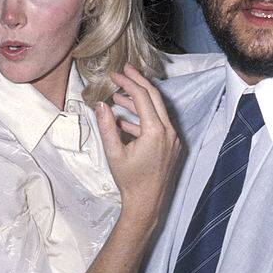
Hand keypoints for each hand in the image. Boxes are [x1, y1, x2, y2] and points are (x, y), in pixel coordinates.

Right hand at [96, 64, 180, 225]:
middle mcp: (168, 131)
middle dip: (138, 81)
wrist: (147, 203)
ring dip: (138, 101)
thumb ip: (107, 126)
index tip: (114, 74)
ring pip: (156, 110)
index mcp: (156, 131)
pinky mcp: (171, 145)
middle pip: (154, 97)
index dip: (128, 83)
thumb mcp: (114, 153)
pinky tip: (124, 118)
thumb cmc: (130, 180)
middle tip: (124, 70)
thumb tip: (100, 104)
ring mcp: (172, 138)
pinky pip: (158, 123)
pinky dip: (142, 117)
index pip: (142, 97)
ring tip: (118, 96)